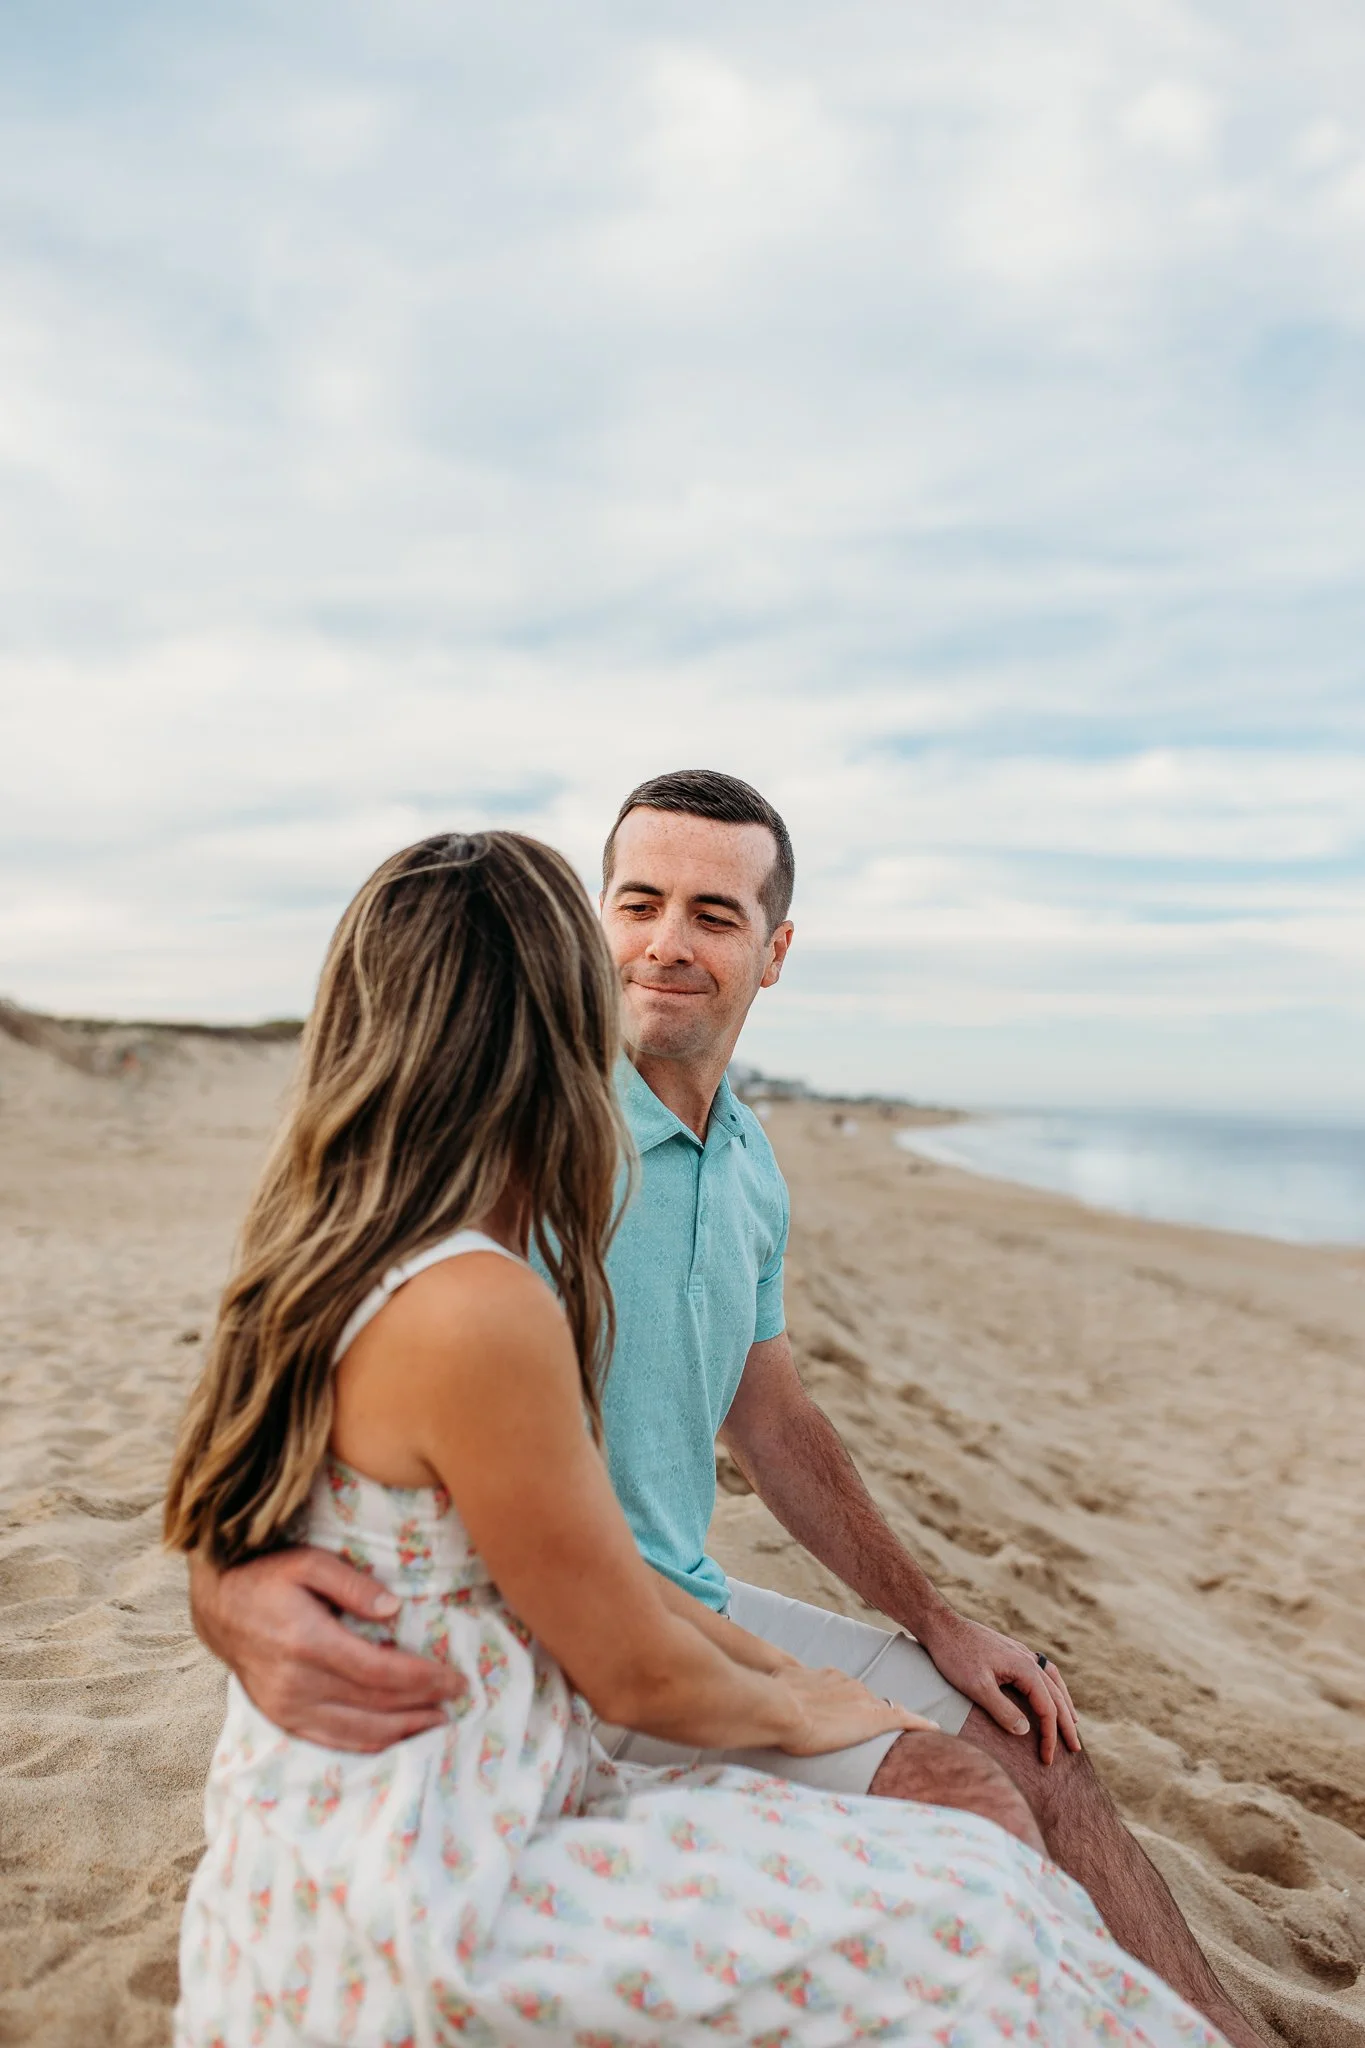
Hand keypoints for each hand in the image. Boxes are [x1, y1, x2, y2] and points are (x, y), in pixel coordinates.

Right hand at [188, 1547, 465, 1750]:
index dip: (422, 1679)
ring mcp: (287, 1707)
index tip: (455, 1678)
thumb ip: (352, 1584)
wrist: (217, 1607)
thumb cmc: (266, 1577)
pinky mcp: (281, 1719)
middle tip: (458, 1698)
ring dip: (402, 1730)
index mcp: (308, 1642)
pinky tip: (395, 1737)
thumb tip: (394, 1609)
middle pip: (375, 1703)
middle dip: (422, 1703)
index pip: (380, 1671)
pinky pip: (332, 1741)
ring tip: (438, 1723)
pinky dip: (368, 1744)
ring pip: (357, 1730)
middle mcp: (297, 1682)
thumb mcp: (308, 1562)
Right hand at [774, 1664, 936, 1756]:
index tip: (853, 1712)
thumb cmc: (773, 1702)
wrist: (783, 1708)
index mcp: (828, 1677)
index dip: (852, 1702)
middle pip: (869, 1699)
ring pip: (888, 1708)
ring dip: (893, 1720)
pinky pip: (905, 1718)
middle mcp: (850, 1684)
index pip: (848, 1690)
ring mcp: (864, 1699)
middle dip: (873, 1712)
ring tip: (907, 1733)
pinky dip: (920, 1723)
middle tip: (875, 1731)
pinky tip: (934, 1729)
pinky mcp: (876, 1718)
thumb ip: (782, 1692)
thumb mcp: (777, 1689)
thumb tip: (766, 1697)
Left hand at [917, 1609, 1080, 1765]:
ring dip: (1063, 1703)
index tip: (1047, 1760)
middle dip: (1066, 1724)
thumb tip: (1026, 1731)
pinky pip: (1040, 1672)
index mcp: (1025, 1668)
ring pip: (1052, 1681)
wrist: (940, 1625)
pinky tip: (1046, 1692)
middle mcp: (1028, 1659)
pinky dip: (1050, 1687)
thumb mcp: (977, 1687)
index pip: (1047, 1709)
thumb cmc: (955, 1656)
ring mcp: (1021, 1653)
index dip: (1049, 1736)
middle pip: (1056, 1695)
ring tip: (1072, 1722)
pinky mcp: (1011, 1652)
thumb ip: (1002, 1710)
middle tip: (1075, 1748)